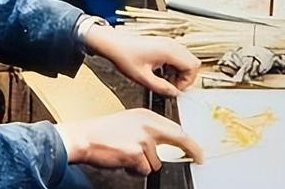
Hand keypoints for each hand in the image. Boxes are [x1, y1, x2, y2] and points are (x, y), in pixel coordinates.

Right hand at [55, 108, 202, 174]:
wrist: (85, 137)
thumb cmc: (103, 133)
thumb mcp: (129, 123)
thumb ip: (147, 131)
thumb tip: (163, 145)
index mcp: (146, 115)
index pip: (175, 127)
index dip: (189, 141)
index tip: (198, 150)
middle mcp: (147, 124)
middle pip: (178, 138)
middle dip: (190, 150)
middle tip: (199, 158)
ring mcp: (143, 138)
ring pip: (156, 161)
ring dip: (145, 164)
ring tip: (127, 155)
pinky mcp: (136, 152)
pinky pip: (144, 170)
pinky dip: (135, 170)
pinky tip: (123, 160)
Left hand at [84, 26, 200, 97]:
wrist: (114, 44)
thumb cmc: (125, 57)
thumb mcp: (143, 78)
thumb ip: (161, 87)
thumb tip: (174, 94)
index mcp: (168, 51)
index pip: (192, 66)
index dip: (187, 81)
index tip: (175, 89)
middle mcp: (171, 44)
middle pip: (192, 62)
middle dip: (186, 77)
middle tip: (172, 86)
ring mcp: (167, 42)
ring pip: (186, 58)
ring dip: (180, 71)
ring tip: (166, 80)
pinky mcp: (163, 44)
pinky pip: (178, 55)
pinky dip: (175, 66)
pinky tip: (162, 72)